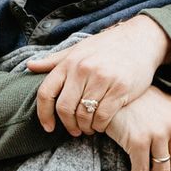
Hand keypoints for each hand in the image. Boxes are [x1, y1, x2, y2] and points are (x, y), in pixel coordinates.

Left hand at [29, 15, 170, 135]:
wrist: (141, 40)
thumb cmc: (106, 47)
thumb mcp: (78, 49)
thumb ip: (54, 61)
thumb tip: (29, 66)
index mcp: (69, 62)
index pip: (46, 93)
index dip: (43, 114)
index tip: (48, 127)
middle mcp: (83, 70)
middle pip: (65, 108)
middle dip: (68, 125)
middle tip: (74, 131)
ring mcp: (102, 79)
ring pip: (84, 115)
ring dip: (84, 127)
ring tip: (88, 128)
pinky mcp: (120, 88)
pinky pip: (103, 116)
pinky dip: (99, 126)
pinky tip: (101, 125)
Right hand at [103, 87, 170, 170]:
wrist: (115, 92)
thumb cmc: (142, 101)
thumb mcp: (169, 107)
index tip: (165, 159)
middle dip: (165, 170)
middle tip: (153, 169)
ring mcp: (157, 134)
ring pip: (161, 170)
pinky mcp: (138, 141)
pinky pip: (142, 170)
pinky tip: (133, 167)